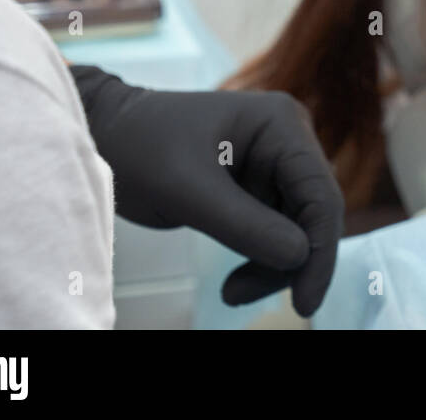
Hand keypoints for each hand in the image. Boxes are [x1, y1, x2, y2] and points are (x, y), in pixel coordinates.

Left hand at [69, 67, 343, 316]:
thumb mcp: (187, 189)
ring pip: (298, 230)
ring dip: (273, 267)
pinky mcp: (259, 187)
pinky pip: (276, 233)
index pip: (320, 193)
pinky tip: (235, 282)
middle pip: (314, 215)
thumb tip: (300, 258)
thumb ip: (244, 224)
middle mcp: (289, 140)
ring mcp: (275, 164)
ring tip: (232, 292)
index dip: (321, 249)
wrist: (104, 136)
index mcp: (281, 124)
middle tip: (242, 296)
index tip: (304, 301)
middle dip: (290, 262)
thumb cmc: (139, 147)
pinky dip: (261, 260)